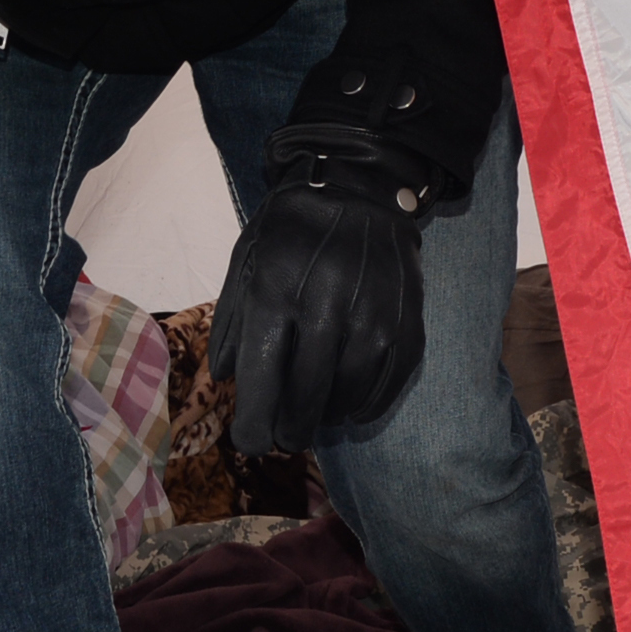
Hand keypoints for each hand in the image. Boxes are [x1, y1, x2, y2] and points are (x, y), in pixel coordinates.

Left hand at [211, 121, 435, 451]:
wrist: (358, 188)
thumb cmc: (290, 230)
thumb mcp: (246, 262)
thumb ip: (232, 322)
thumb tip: (225, 380)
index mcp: (275, 291)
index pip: (261, 377)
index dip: (254, 423)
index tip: (250, 443)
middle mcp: (324, 306)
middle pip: (305, 396)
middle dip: (290, 429)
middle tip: (284, 439)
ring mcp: (371, 316)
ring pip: (347, 395)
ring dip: (327, 418)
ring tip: (315, 419)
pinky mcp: (406, 322)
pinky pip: (387, 383)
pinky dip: (366, 406)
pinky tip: (350, 408)